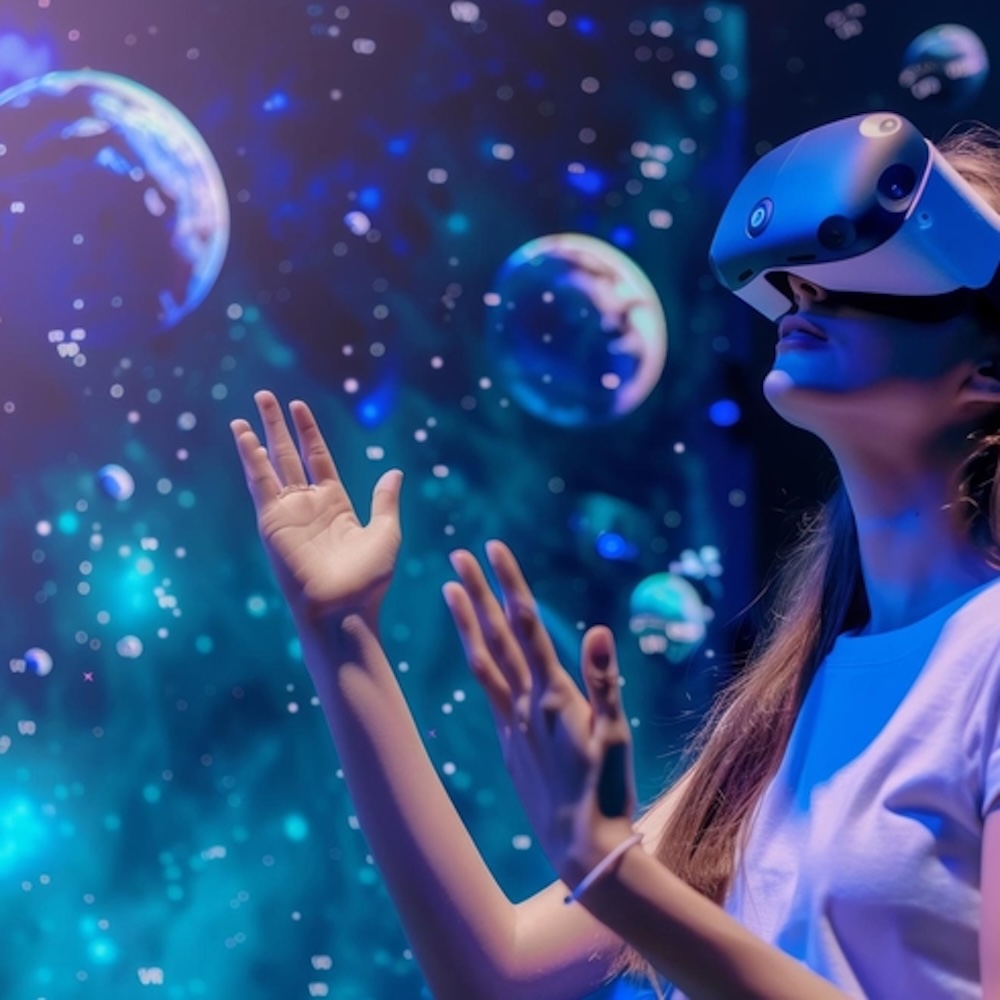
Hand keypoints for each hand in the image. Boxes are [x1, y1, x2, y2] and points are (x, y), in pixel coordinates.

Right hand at [230, 390, 402, 623]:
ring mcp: (288, 512)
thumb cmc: (368, 579)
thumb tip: (395, 472)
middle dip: (279, 426)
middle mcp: (308, 505)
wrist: (342, 608)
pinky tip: (245, 436)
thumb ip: (385, 501)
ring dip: (260, 436)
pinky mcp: (272, 521)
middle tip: (267, 396)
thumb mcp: (386, 532)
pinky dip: (251, 458)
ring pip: (271, 464)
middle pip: (290, 455)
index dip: (309, 432)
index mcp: (336, 505)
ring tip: (251, 408)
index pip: (319, 458)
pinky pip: (260, 483)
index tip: (299, 407)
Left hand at [443, 540, 637, 882]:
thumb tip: (598, 629)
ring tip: (450, 588)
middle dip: (480, 591)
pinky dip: (478, 660)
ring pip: (484, 660)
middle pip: (498, 635)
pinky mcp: (510, 741)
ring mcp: (514, 723)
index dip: (509, 584)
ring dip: (467, 621)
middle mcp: (527, 704)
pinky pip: (489, 690)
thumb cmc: (607, 792)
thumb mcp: (616, 736)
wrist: (581, 850)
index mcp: (554, 695)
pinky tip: (473, 647)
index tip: (493, 549)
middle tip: (459, 553)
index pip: (527, 625)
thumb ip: (606, 682)